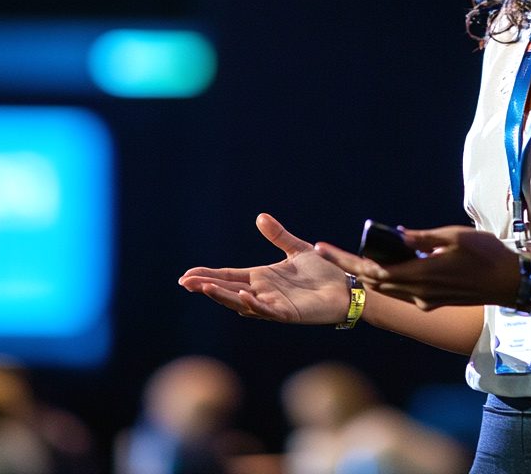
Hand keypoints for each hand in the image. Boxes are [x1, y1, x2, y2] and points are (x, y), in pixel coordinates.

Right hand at [178, 213, 349, 323]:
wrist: (346, 288)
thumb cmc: (322, 273)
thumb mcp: (297, 249)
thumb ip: (279, 235)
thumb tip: (260, 217)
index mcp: (262, 278)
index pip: (228, 276)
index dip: (208, 276)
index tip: (186, 275)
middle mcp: (263, 293)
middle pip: (228, 290)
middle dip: (206, 286)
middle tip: (185, 282)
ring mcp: (273, 305)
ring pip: (241, 302)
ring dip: (223, 296)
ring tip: (204, 288)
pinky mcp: (287, 314)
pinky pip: (266, 310)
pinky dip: (253, 304)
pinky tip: (243, 295)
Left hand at [316, 225, 517, 310]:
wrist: (509, 282)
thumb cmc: (486, 253)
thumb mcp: (454, 236)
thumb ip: (423, 237)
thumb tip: (397, 234)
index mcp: (421, 275)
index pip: (373, 270)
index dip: (346, 260)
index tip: (325, 249)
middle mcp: (419, 293)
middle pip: (375, 282)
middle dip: (351, 267)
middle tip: (330, 252)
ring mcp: (426, 301)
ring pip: (388, 289)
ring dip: (370, 274)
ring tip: (353, 257)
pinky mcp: (433, 303)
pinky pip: (404, 292)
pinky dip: (391, 278)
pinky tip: (391, 263)